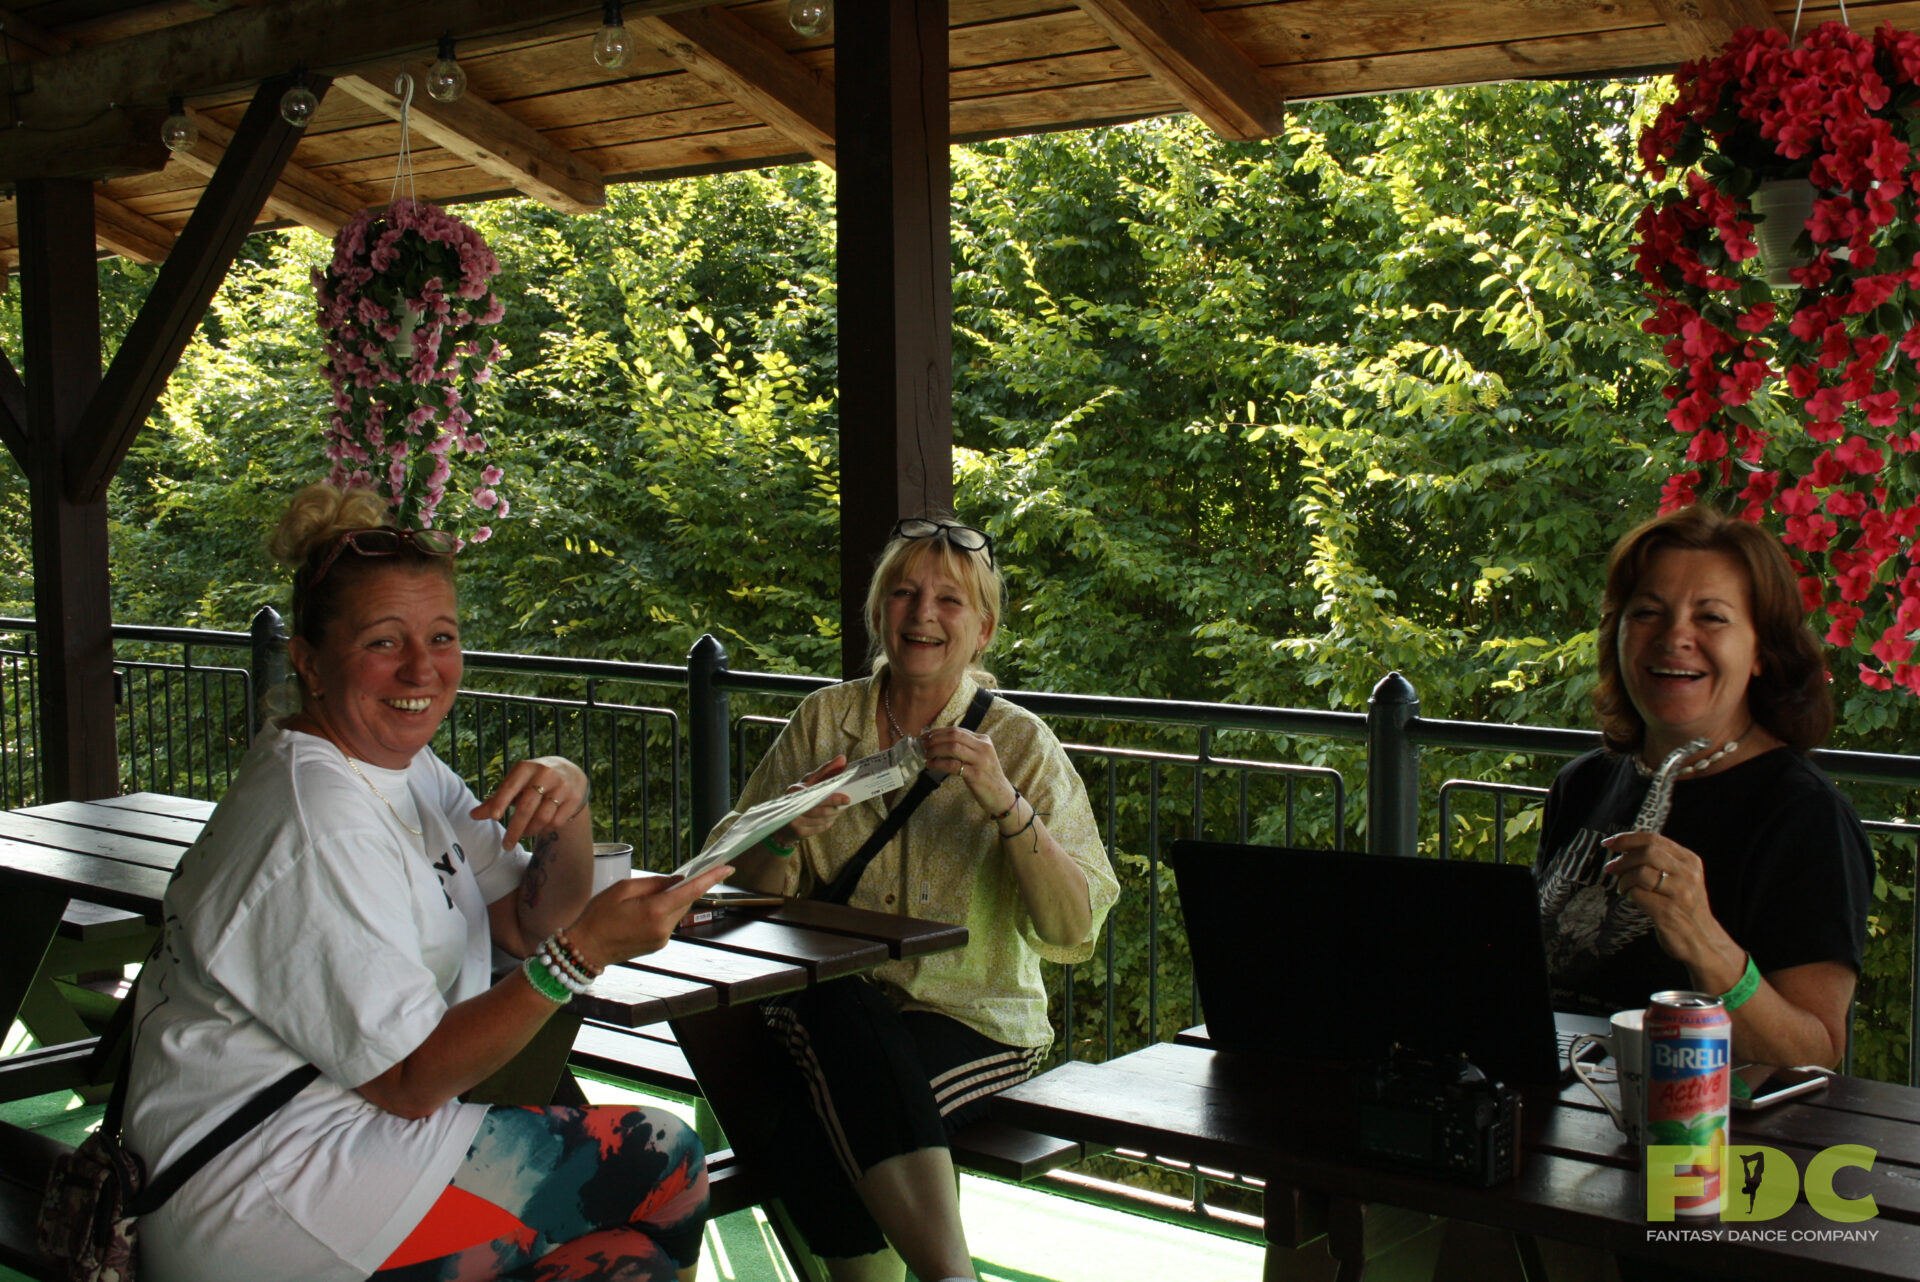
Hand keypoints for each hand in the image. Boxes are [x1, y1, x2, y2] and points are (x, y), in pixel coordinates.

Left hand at [472, 756, 587, 853]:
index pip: (511, 786)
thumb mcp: (516, 783)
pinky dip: (545, 829)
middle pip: (526, 807)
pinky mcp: (574, 798)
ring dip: (530, 831)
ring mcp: (561, 787)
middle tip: (506, 845)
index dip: (501, 801)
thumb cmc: (533, 779)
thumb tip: (473, 815)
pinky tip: (540, 827)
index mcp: (526, 768)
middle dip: (515, 829)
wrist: (570, 772)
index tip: (493, 817)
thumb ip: (496, 799)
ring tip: (524, 833)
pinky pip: (556, 822)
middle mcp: (545, 775)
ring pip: (542, 817)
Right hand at [570, 863, 734, 967]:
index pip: (690, 891)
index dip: (710, 878)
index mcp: (654, 911)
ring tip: (643, 900)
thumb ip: (654, 883)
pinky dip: (664, 912)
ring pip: (678, 911)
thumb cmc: (599, 915)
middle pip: (686, 900)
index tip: (727, 868)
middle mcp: (663, 927)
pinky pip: (669, 921)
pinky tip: (644, 912)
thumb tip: (677, 880)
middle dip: (683, 887)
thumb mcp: (622, 889)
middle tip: (668, 880)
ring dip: (671, 901)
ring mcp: (662, 939)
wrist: (586, 949)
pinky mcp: (659, 945)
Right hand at [774, 755, 851, 845]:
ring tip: (838, 809)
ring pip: (823, 819)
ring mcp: (794, 821)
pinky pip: (820, 828)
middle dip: (836, 807)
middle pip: (821, 809)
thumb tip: (842, 758)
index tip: (847, 798)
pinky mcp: (798, 832)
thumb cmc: (799, 796)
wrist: (781, 820)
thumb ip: (826, 770)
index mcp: (795, 790)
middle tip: (846, 802)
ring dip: (834, 815)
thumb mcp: (810, 781)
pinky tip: (829, 818)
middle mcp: (792, 806)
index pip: (817, 794)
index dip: (833, 798)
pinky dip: (827, 822)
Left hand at [919, 726, 1016, 818]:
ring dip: (935, 750)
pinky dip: (938, 764)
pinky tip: (930, 766)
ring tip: (926, 755)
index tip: (925, 736)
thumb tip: (938, 742)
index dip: (939, 732)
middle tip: (923, 745)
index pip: (957, 730)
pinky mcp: (976, 775)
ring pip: (953, 748)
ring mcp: (981, 761)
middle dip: (935, 739)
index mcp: (984, 740)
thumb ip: (965, 748)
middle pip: (954, 736)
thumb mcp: (979, 757)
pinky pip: (953, 766)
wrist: (1002, 796)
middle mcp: (983, 747)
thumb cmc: (986, 776)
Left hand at [1601, 831, 1732, 970]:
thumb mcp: (1681, 878)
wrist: (1703, 942)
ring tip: (1623, 889)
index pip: (1654, 839)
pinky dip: (1629, 894)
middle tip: (1611, 868)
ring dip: (1624, 880)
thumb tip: (1624, 849)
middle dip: (1623, 859)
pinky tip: (1631, 899)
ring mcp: (1680, 893)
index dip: (1627, 839)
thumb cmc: (1684, 908)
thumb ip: (1661, 861)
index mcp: (1689, 861)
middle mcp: (1687, 874)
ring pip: (1641, 872)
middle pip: (1647, 852)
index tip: (1610, 843)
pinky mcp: (1669, 911)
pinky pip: (1638, 894)